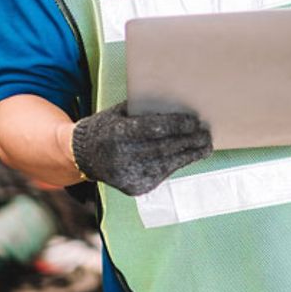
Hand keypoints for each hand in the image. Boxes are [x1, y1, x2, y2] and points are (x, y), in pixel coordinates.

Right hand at [70, 101, 212, 196]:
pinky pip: (160, 175)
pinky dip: (176, 164)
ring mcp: (127, 176)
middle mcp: (121, 157)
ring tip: (205, 146)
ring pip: (166, 164)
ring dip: (189, 155)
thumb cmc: (108, 127)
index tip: (196, 122)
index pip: (153, 129)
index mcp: (116, 134)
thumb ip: (144, 109)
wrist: (84, 156)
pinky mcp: (133, 188)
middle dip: (189, 142)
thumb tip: (178, 103)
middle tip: (207, 134)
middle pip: (163, 148)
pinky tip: (189, 156)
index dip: (177, 126)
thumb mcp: (121, 112)